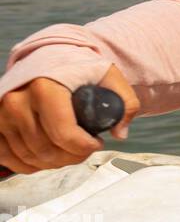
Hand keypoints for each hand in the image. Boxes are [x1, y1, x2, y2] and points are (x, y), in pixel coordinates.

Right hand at [0, 66, 138, 174]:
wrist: (47, 57)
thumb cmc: (79, 69)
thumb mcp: (109, 76)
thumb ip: (125, 102)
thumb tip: (120, 134)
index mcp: (45, 88)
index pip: (64, 135)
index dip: (85, 147)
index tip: (97, 143)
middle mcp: (16, 101)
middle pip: (46, 150)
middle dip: (73, 157)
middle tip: (85, 149)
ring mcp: (0, 114)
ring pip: (29, 157)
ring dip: (54, 162)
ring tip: (70, 151)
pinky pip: (8, 157)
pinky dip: (30, 164)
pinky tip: (47, 157)